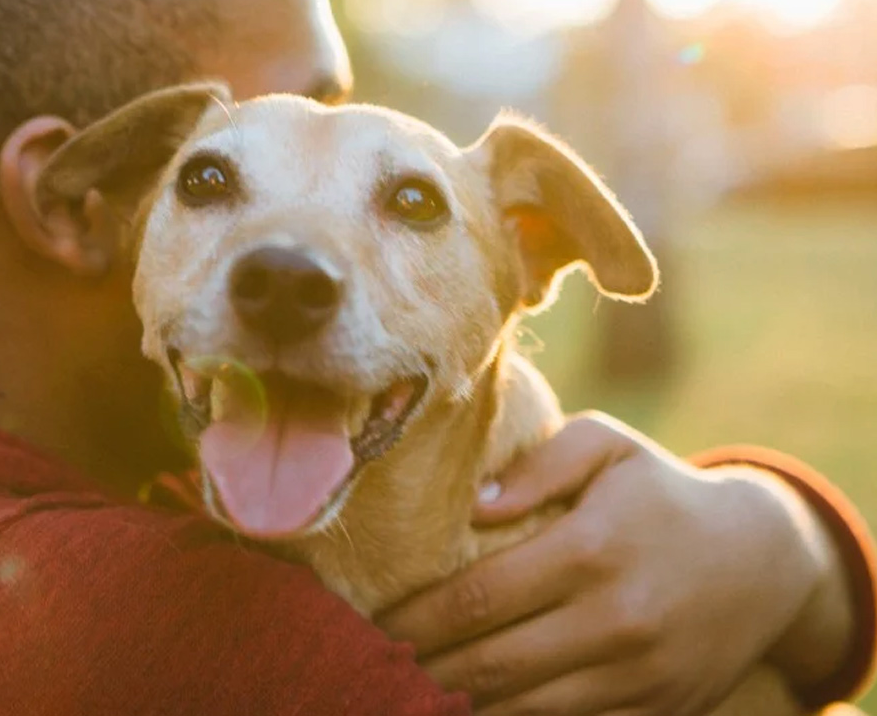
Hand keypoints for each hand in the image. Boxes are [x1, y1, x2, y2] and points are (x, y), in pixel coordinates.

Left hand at [376, 413, 837, 715]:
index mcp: (592, 548)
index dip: (416, 619)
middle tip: (372, 668)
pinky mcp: (657, 711)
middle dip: (422, 671)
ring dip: (460, 705)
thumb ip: (540, 463)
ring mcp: (639, 675)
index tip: (374, 625)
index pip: (478, 597)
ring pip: (526, 709)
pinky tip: (475, 710)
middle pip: (491, 664)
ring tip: (409, 693)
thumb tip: (477, 503)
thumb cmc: (661, 491)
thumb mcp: (609, 445)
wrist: (764, 560)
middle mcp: (615, 619)